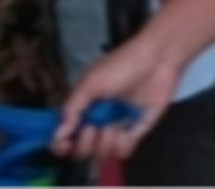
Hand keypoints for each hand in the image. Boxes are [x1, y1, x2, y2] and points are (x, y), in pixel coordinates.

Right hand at [53, 33, 180, 161]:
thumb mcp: (91, 82)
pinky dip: (122, 145)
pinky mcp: (137, 130)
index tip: (64, 145)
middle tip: (92, 129)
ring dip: (104, 144)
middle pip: (82, 150)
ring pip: (102, 153)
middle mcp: (98, 119)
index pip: (65, 135)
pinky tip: (125, 131)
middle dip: (84, 145)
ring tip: (112, 127)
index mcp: (84, 107)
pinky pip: (124, 151)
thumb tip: (58, 133)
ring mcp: (117, 126)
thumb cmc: (123, 65)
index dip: (61, 144)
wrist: (157, 60)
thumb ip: (73, 108)